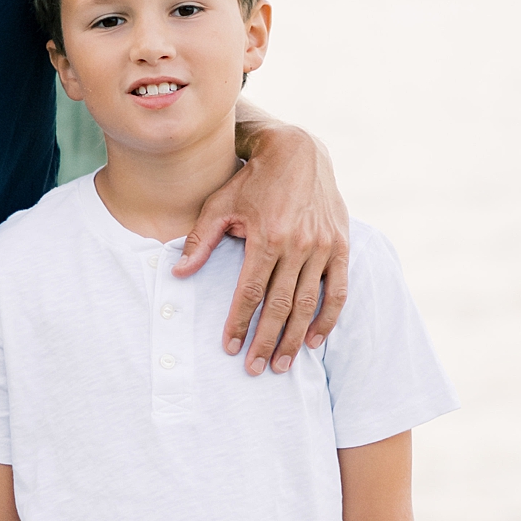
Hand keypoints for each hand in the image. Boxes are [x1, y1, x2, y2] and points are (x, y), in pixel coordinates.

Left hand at [175, 123, 348, 374]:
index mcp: (267, 236)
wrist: (298, 152)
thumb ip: (201, 241)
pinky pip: (338, 290)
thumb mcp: (220, 204)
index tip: (230, 348)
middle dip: (266, 341)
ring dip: (294, 337)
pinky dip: (327, 317)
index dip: (239, 323)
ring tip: (282, 365)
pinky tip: (314, 341)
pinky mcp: (341, 245)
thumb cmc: (252, 181)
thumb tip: (179, 273)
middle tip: (256, 368)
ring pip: (308, 303)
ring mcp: (323, 246)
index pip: (250, 292)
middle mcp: (298, 244)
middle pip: (279, 305)